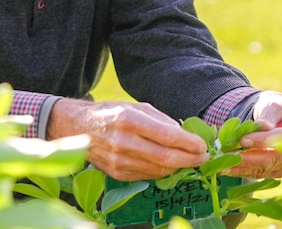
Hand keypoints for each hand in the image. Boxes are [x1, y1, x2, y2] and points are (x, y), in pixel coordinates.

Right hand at [47, 99, 207, 180]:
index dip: (189, 143)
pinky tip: (169, 165)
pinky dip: (162, 172)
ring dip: (178, 167)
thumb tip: (184, 136)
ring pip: (159, 170)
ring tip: (189, 160)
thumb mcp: (135, 106)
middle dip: (190, 159)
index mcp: (129, 119)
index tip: (202, 145)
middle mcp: (123, 141)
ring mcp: (119, 160)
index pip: (168, 136)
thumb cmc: (111, 113)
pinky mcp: (116, 173)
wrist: (78, 127)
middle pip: (166, 157)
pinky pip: (147, 176)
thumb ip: (161, 120)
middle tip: (202, 157)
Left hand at [227, 91, 281, 178]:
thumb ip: (269, 114)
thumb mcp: (273, 104)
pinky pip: (256, 174)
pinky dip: (239, 171)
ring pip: (261, 170)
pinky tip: (224, 168)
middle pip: (271, 160)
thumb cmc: (274, 108)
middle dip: (247, 159)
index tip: (243, 140)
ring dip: (240, 168)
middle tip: (227, 156)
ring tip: (220, 164)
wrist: (274, 118)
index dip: (263, 141)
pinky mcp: (273, 172)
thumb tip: (263, 126)